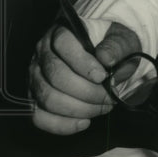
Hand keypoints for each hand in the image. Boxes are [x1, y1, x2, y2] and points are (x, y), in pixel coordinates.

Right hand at [30, 20, 140, 134]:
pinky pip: (39, 117)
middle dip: (86, 91)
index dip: (83, 63)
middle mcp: (43, 52)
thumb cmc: (112, 47)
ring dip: (78, 109)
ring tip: (102, 108)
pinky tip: (84, 122)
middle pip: (56, 75)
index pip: (63, 44)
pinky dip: (62, 125)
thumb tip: (105, 58)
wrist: (106, 58)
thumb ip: (117, 46)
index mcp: (62, 31)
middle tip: (109, 97)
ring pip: (47, 98)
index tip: (103, 76)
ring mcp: (35, 76)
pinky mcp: (34, 98)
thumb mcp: (122, 39)